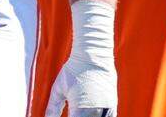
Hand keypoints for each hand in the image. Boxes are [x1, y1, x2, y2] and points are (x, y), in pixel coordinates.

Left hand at [45, 0, 117, 116]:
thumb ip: (52, 107)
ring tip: (80, 112)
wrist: (94, 55)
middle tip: (71, 114)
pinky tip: (91, 114)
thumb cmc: (74, 70)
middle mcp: (95, 112)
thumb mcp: (59, 88)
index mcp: (80, 111)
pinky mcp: (113, 105)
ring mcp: (107, 109)